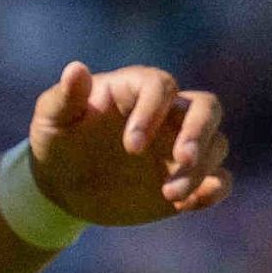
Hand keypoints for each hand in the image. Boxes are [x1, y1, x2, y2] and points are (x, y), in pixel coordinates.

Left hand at [27, 62, 231, 225]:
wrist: (65, 184)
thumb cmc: (58, 140)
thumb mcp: (52, 119)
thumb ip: (65, 97)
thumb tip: (75, 69)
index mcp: (136, 89)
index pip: (161, 86)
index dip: (153, 112)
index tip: (130, 147)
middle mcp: (167, 114)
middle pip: (207, 107)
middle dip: (199, 131)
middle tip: (182, 158)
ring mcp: (180, 147)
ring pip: (215, 145)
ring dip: (200, 169)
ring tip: (168, 194)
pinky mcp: (187, 179)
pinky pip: (218, 179)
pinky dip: (215, 189)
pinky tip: (189, 203)